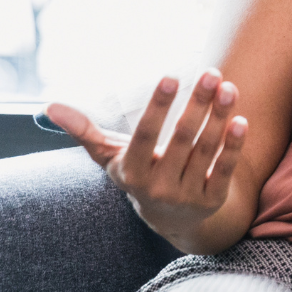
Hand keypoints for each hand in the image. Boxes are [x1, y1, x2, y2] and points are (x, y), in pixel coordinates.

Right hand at [44, 69, 247, 243]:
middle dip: (197, 105)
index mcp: (132, 172)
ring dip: (219, 117)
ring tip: (227, 87)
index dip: (158, 107)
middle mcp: (158, 186)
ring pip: (206, 150)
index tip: (171, 76)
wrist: (171, 220)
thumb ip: (85, 132)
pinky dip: (233, 146)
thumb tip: (49, 107)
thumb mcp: (111, 157)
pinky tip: (241, 120)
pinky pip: (224, 170)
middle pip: (182, 139)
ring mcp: (186, 195)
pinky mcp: (212, 200)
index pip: (145, 136)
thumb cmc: (139, 173)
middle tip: (211, 72)